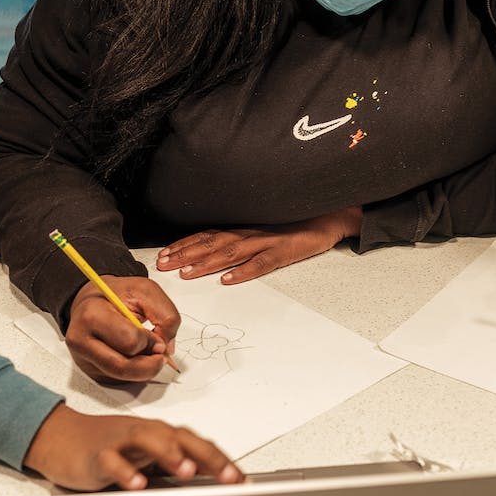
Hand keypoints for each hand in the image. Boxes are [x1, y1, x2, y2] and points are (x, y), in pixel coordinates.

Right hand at [24, 405, 242, 490]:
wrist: (62, 438)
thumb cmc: (108, 448)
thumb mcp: (145, 458)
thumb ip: (173, 465)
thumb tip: (211, 479)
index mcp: (161, 434)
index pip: (198, 444)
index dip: (222, 460)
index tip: (242, 480)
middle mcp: (145, 432)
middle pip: (181, 437)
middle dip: (208, 456)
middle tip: (229, 476)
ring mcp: (121, 441)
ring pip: (148, 439)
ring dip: (169, 454)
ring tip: (188, 471)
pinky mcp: (97, 453)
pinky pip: (112, 461)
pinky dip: (125, 471)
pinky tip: (137, 484)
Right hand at [67, 276, 180, 382]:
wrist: (92, 301)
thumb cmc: (116, 295)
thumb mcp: (144, 290)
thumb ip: (164, 313)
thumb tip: (167, 346)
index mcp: (92, 316)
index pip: (128, 341)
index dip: (150, 342)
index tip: (157, 336)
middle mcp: (82, 341)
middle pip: (122, 367)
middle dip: (149, 364)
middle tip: (160, 354)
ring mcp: (84, 360)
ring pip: (122, 378)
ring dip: (145, 369)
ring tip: (150, 353)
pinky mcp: (91, 372)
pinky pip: (120, 381)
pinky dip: (136, 372)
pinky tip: (136, 356)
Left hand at [154, 206, 363, 284]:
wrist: (331, 215)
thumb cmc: (298, 224)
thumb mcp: (266, 229)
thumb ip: (243, 239)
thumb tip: (215, 252)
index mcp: (245, 228)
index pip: (208, 234)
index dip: (184, 244)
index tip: (164, 255)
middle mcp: (252, 232)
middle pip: (212, 243)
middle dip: (185, 254)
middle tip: (164, 265)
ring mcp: (269, 241)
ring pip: (231, 252)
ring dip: (207, 263)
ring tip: (188, 274)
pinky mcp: (286, 251)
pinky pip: (262, 262)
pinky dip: (244, 271)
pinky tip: (229, 279)